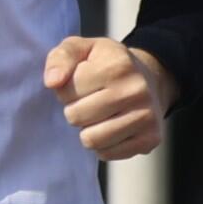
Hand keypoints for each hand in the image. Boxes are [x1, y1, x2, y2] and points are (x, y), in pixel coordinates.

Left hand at [46, 34, 174, 159]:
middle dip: (75, 111)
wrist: (149, 79)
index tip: (81, 84)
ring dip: (88, 130)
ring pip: (91, 140)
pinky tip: (111, 128)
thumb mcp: (82, 49)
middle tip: (90, 101)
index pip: (66, 92)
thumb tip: (52, 82)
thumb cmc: (107, 64)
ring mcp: (146, 117)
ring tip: (99, 116)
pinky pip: (107, 154)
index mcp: (118, 66)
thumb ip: (61, 58)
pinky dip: (103, 145)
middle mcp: (136, 91)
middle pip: (76, 117)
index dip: (66, 90)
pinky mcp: (150, 139)